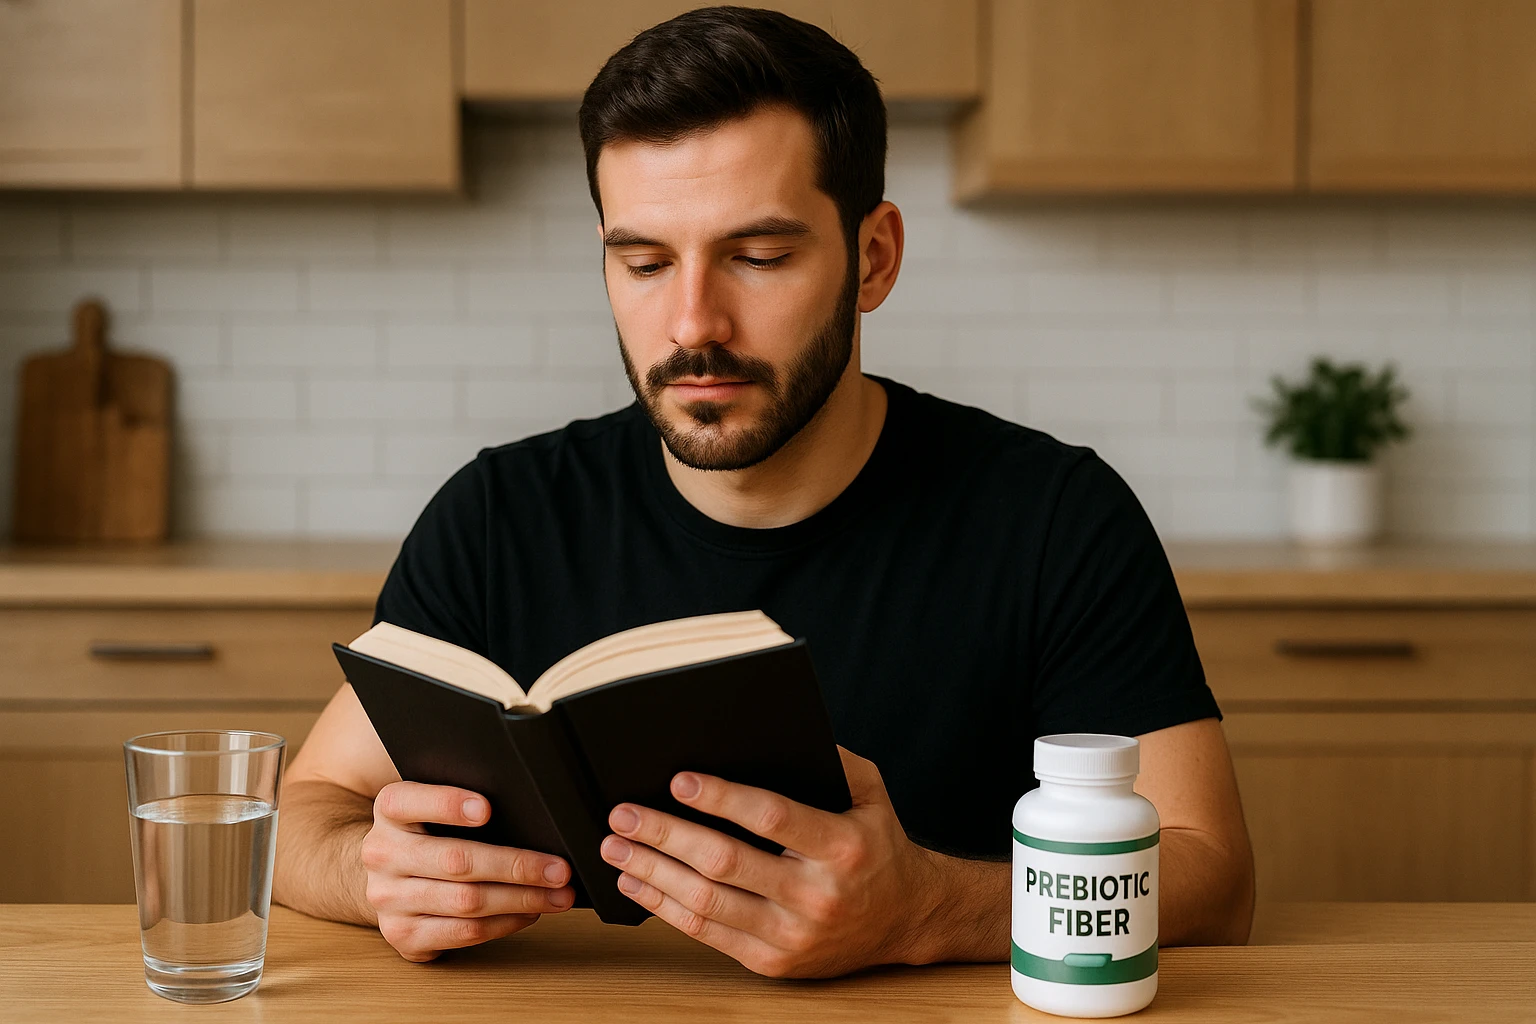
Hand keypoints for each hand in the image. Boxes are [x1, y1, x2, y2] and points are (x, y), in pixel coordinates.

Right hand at [362, 782, 575, 961]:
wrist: (388, 876)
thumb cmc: (429, 833)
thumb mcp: (433, 806)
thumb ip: (467, 801)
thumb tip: (535, 811)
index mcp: (389, 810)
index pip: (409, 801)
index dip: (447, 804)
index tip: (488, 808)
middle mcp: (381, 854)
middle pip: (456, 860)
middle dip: (516, 866)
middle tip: (558, 869)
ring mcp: (388, 899)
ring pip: (465, 902)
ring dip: (521, 899)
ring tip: (557, 895)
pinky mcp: (402, 935)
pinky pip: (463, 933)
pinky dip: (505, 923)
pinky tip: (530, 913)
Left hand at [599, 747, 947, 977]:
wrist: (906, 919)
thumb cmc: (877, 844)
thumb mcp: (870, 792)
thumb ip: (827, 759)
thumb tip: (763, 733)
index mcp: (842, 847)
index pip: (771, 818)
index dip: (721, 798)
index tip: (678, 779)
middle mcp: (817, 896)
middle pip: (726, 863)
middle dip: (666, 834)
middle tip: (624, 812)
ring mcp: (793, 936)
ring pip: (707, 903)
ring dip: (653, 872)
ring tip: (616, 846)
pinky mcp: (773, 963)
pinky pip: (707, 934)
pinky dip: (664, 908)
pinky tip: (638, 882)